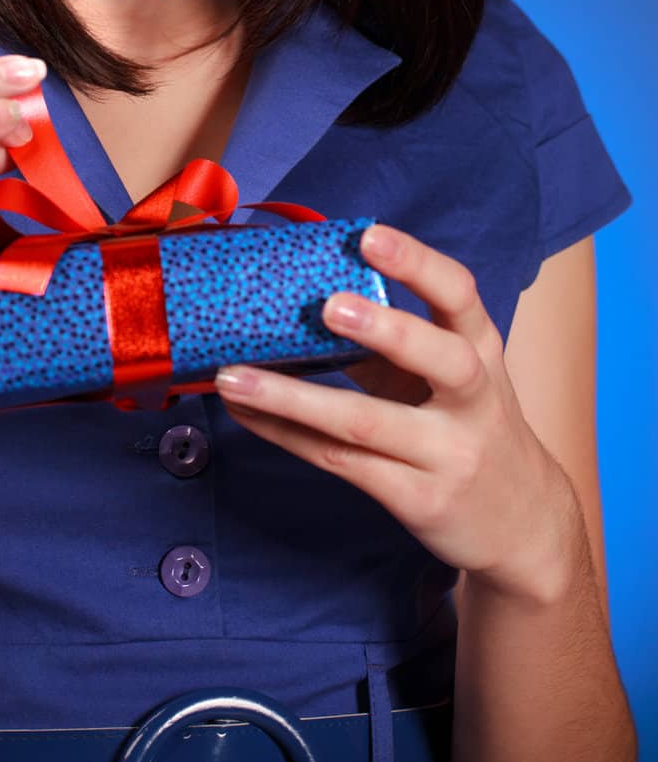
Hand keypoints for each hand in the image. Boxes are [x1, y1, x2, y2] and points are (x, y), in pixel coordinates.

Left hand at [215, 223, 579, 602]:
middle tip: (329, 306)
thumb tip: (303, 302)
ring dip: (292, 398)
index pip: (461, 296)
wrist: (527, 525)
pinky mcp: (418, 500)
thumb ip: (394, 342)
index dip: (417, 263)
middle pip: (444, 359)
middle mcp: (475, 402)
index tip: (370, 236)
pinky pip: (342, 461)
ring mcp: (449, 456)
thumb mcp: (451, 377)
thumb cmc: (470, 427)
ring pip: (367, 423)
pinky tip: (248, 414)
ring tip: (234, 377)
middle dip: (388, 330)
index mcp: (483, 352)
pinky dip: (287, 434)